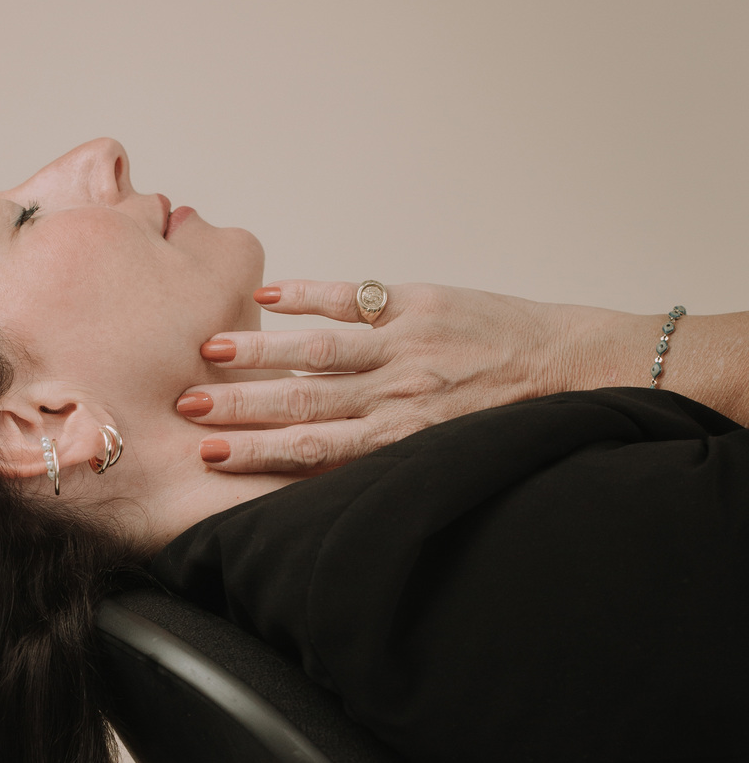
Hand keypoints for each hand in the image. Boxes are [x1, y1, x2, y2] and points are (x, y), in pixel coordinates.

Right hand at [179, 280, 624, 472]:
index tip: (209, 453)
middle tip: (185, 406)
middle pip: (302, 401)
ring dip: (260, 351)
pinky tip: (269, 295)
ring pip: (318, 349)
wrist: (577, 373)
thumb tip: (322, 470)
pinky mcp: (422, 304)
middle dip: (240, 406)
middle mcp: (397, 394)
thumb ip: (385, 458)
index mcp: (400, 438)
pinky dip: (309, 293)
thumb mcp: (444, 456)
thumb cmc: (509, 423)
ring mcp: (406, 345)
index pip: (312, 449)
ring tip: (210, 352)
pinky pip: (354, 298)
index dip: (256, 453)